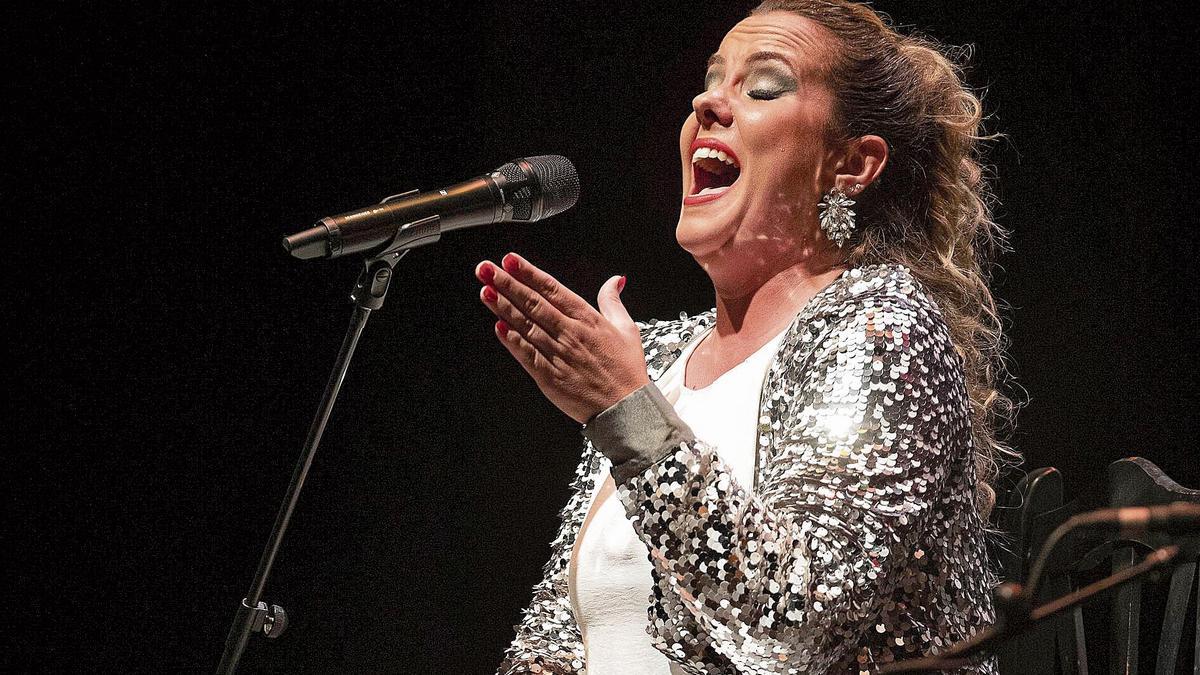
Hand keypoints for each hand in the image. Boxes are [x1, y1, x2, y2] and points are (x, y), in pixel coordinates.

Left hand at [475, 252, 648, 423]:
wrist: (626, 408)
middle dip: (507, 284)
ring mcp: (558, 354)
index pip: (552, 289)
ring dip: (503, 307)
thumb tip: (614, 280)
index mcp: (587, 319)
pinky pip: (527, 354)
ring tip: (486, 291)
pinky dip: (512, 340)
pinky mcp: (549, 376)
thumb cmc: (626, 371)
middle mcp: (570, 333)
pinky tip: (498, 327)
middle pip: (533, 303)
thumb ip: (612, 302)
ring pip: (526, 325)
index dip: (529, 273)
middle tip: (487, 268)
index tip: (510, 260)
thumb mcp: (627, 329)